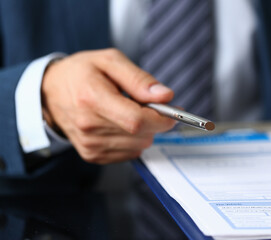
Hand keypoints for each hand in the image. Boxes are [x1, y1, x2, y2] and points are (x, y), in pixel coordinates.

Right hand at [42, 49, 175, 163]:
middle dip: (155, 122)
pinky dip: (133, 140)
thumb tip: (165, 96)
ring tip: (129, 111)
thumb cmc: (81, 73)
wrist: (50, 93)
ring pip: (138, 146)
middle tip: (148, 105)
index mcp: (92, 98)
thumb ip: (139, 79)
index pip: (136, 121)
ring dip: (144, 131)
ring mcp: (90, 145)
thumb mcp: (110, 61)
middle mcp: (89, 126)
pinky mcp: (92, 155)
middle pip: (141, 135)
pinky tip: (120, 124)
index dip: (161, 119)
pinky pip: (129, 153)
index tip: (172, 112)